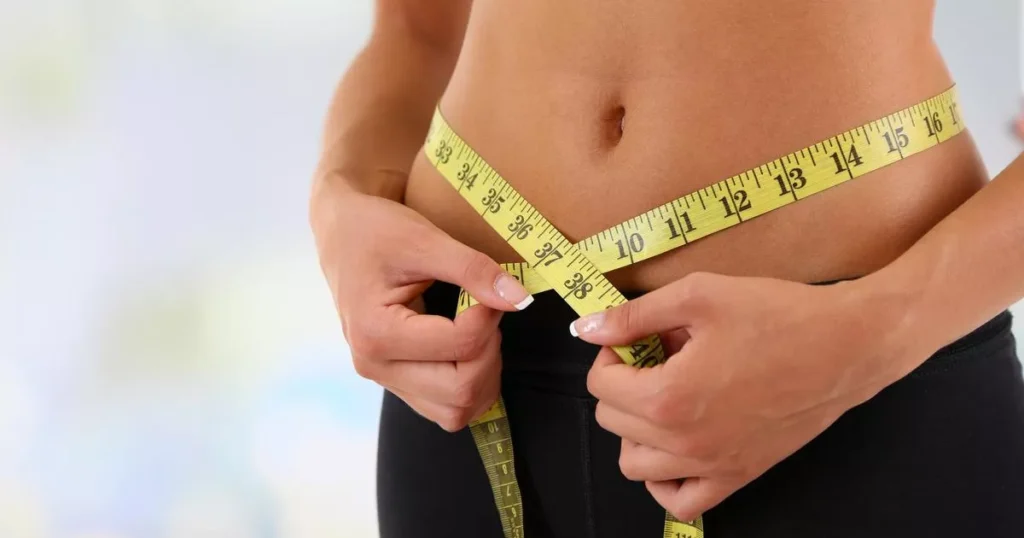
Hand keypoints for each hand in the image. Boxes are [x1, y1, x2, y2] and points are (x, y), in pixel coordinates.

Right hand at [310, 183, 533, 430]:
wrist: (345, 235)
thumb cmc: (377, 232)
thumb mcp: (425, 239)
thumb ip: (473, 270)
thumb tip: (519, 300)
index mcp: (376, 333)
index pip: (460, 345)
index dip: (489, 317)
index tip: (489, 289)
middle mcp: (375, 367)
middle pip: (461, 391)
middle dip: (490, 352)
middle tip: (485, 313)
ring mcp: (386, 380)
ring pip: (456, 411)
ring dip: (484, 376)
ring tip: (478, 333)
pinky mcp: (398, 382)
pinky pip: (446, 408)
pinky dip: (470, 386)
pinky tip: (469, 350)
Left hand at [573, 272, 916, 520]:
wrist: (848, 345)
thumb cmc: (777, 314)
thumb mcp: (698, 296)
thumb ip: (634, 316)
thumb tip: (586, 328)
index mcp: (668, 397)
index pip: (600, 385)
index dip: (611, 354)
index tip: (638, 338)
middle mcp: (685, 442)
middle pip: (612, 421)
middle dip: (623, 385)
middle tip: (657, 358)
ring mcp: (712, 465)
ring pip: (635, 466)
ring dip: (635, 430)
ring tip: (664, 397)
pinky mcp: (739, 475)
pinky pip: (680, 501)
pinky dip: (665, 479)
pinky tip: (676, 445)